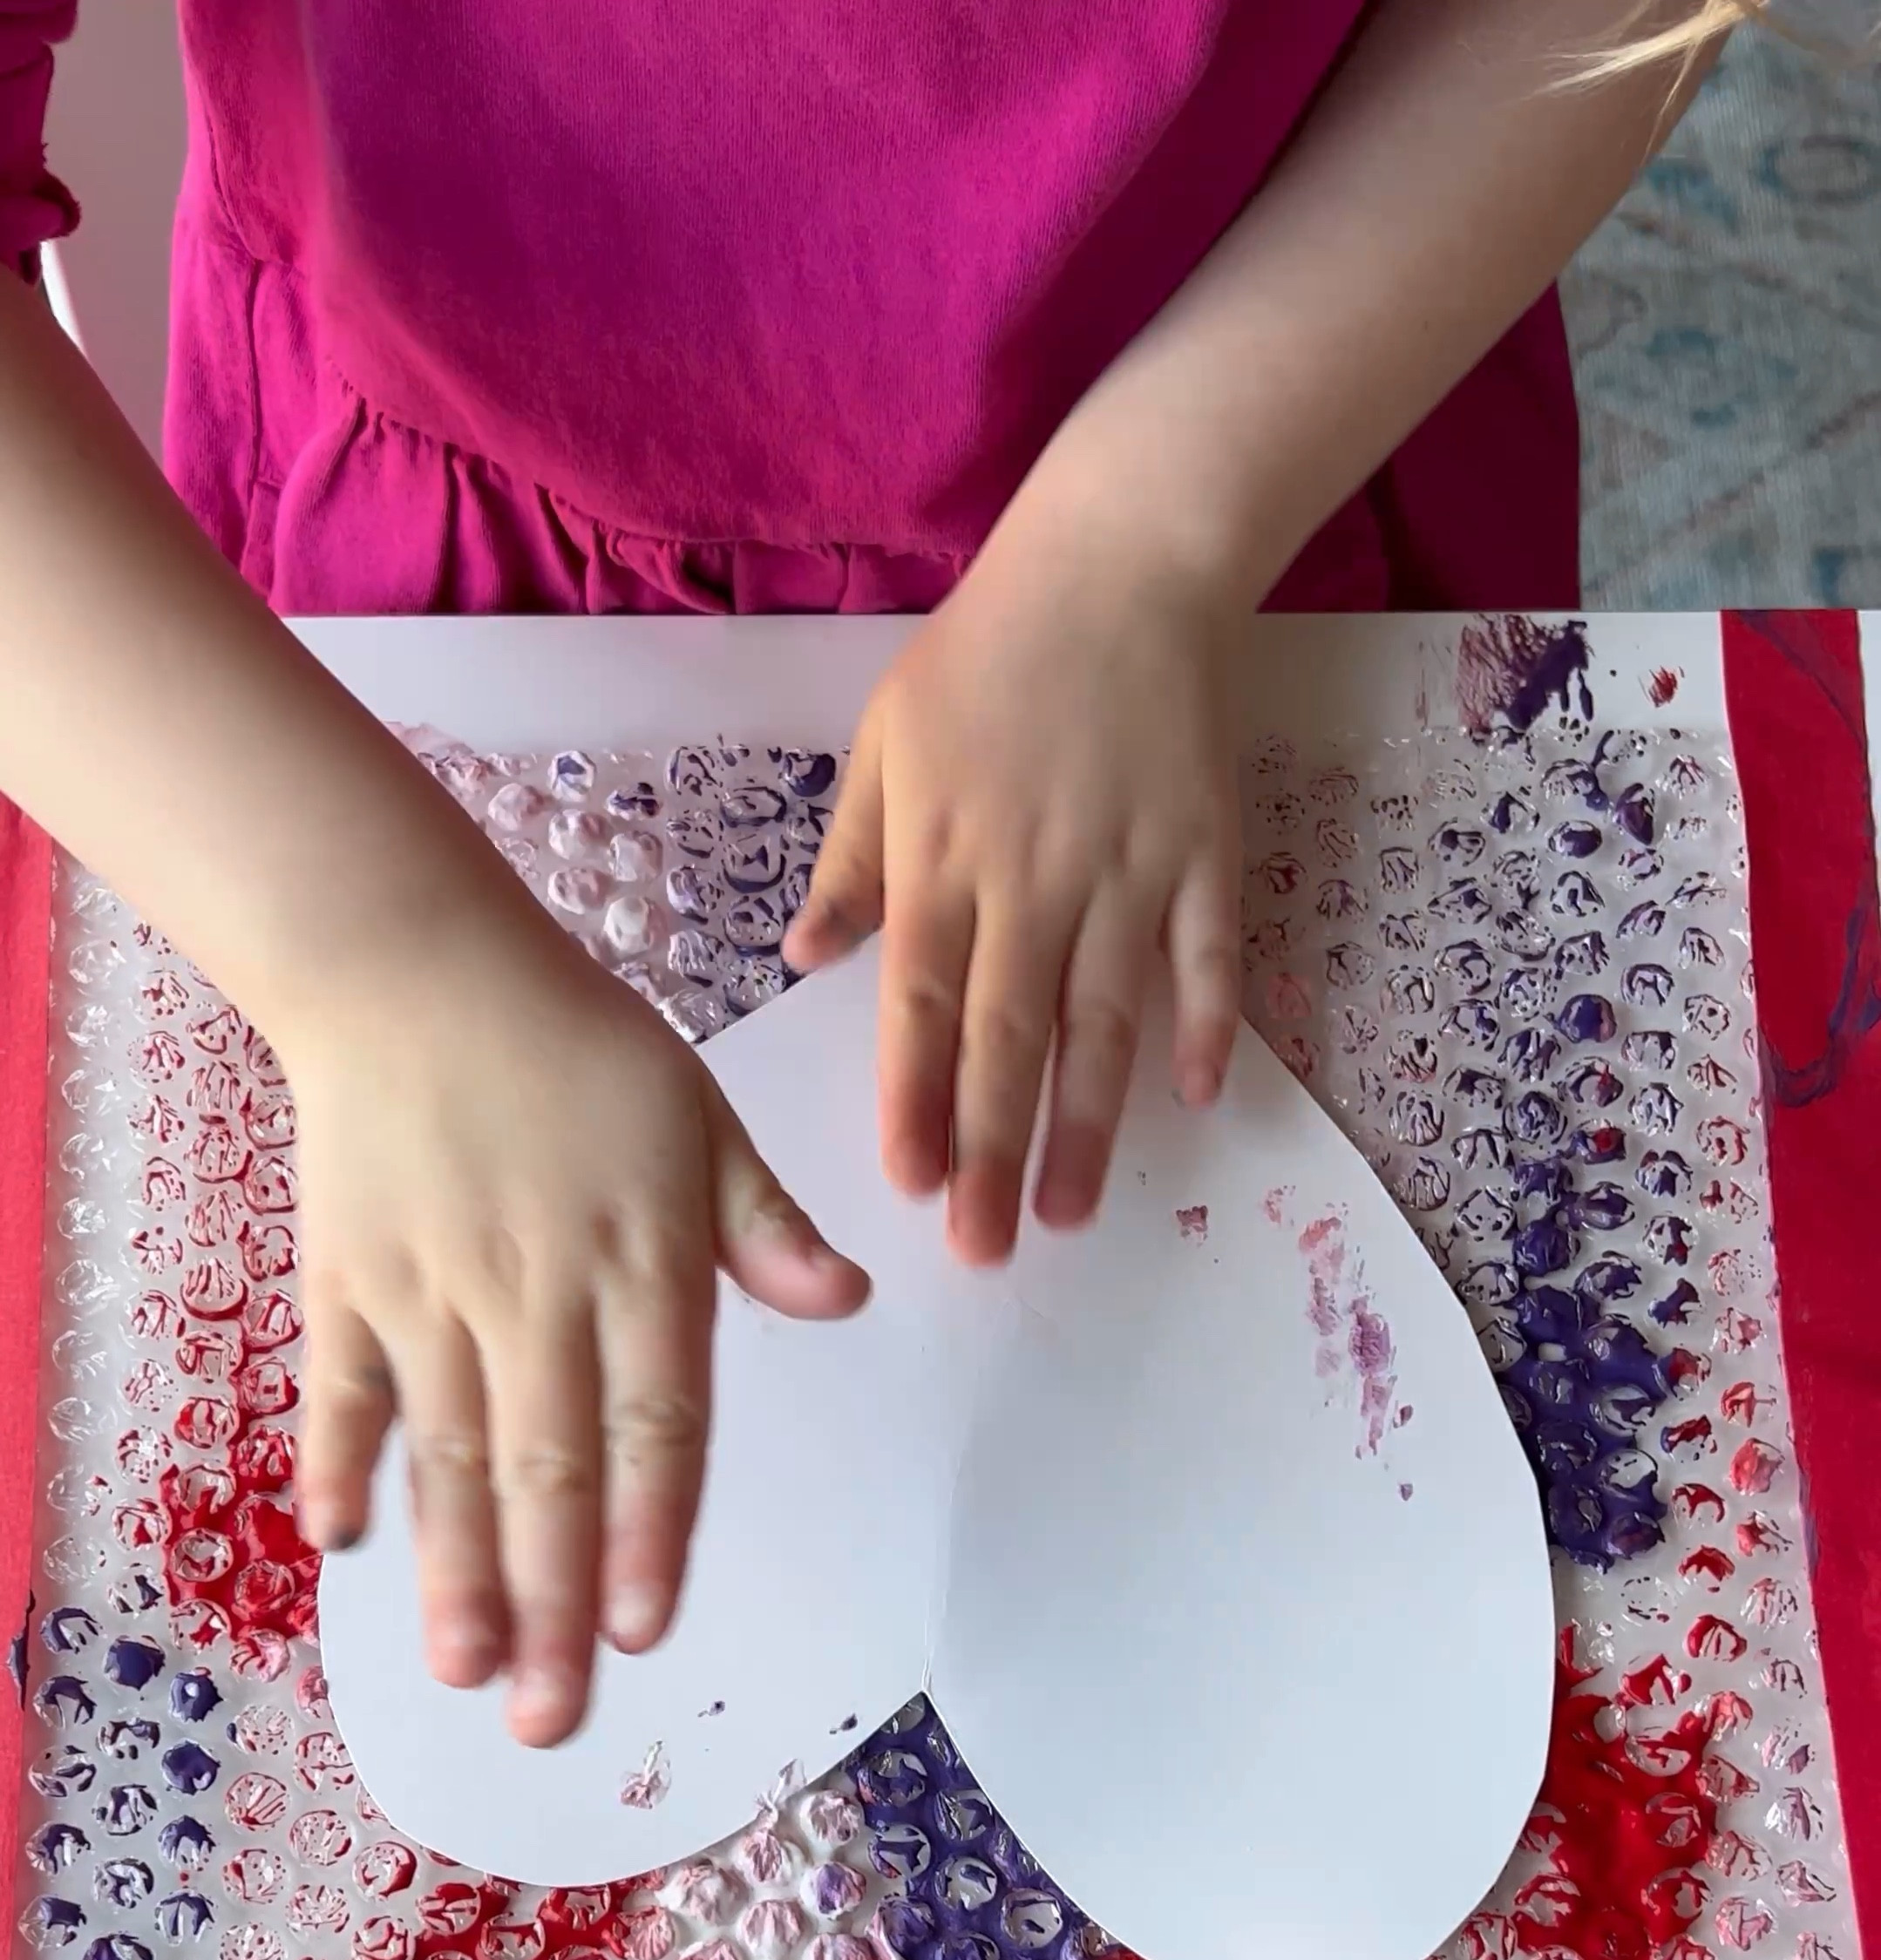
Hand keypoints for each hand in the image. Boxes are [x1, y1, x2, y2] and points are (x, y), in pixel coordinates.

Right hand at [286, 901, 867, 1747]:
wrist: (411, 960)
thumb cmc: (575, 1046)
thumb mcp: (695, 1116)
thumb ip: (760, 1223)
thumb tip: (844, 1300)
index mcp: (637, 1260)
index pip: (653, 1423)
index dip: (646, 1532)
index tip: (639, 1630)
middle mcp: (536, 1289)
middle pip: (550, 1468)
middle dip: (551, 1602)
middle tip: (550, 1717)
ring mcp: (432, 1287)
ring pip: (450, 1449)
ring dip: (454, 1565)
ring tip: (462, 1668)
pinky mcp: (345, 1272)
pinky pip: (341, 1382)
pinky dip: (339, 1457)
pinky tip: (339, 1541)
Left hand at [784, 513, 1246, 1262]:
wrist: (1121, 560)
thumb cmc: (988, 653)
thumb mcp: (886, 744)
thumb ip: (850, 862)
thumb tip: (801, 961)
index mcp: (945, 856)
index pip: (922, 1003)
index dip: (914, 1099)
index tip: (906, 1184)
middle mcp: (1034, 879)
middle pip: (1009, 1038)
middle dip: (993, 1152)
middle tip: (984, 1250)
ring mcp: (1127, 870)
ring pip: (1106, 1021)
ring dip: (1090, 1126)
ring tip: (1074, 1215)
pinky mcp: (1205, 851)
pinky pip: (1209, 956)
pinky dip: (1207, 1025)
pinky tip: (1199, 1099)